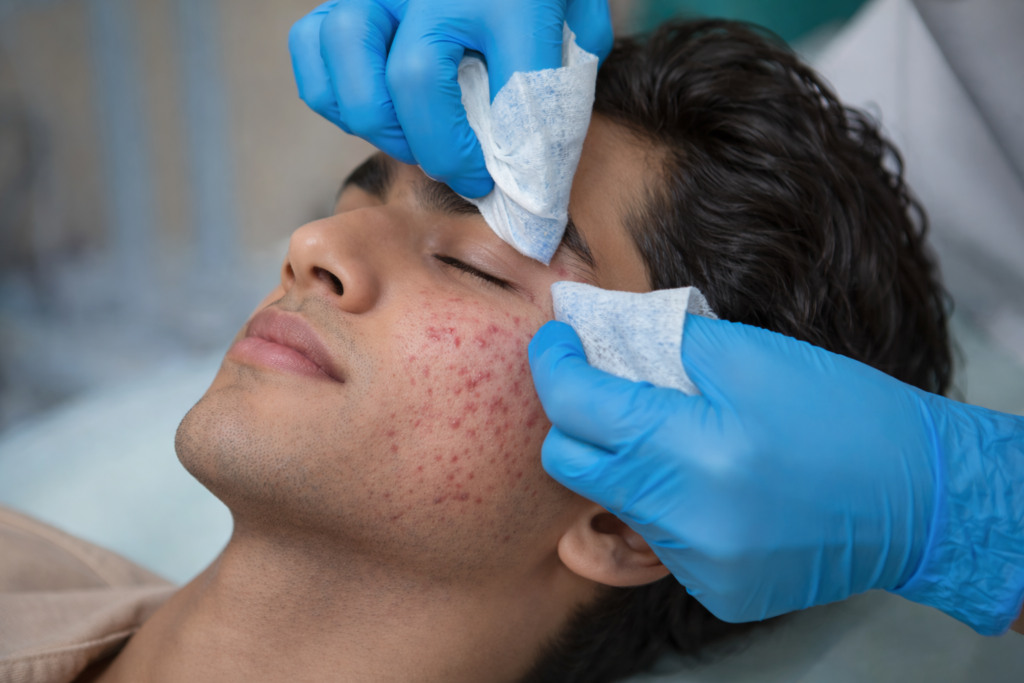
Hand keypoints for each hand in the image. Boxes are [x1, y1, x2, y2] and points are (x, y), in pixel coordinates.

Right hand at [289, 0, 613, 197]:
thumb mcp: (575, 25)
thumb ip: (559, 81)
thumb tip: (528, 159)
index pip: (507, 90)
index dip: (507, 155)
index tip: (497, 183)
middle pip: (411, 80)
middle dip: (436, 150)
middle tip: (462, 172)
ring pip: (347, 53)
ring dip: (378, 121)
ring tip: (414, 143)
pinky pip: (311, 44)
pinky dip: (332, 92)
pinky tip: (375, 110)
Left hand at [530, 315, 1023, 630]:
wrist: (918, 498)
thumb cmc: (839, 412)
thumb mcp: (750, 355)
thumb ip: (661, 343)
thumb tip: (601, 333)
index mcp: (694, 449)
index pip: (578, 405)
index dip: (554, 364)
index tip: (558, 340)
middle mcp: (685, 519)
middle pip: (572, 465)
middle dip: (573, 419)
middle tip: (603, 387)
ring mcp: (697, 564)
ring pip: (615, 502)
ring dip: (626, 461)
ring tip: (673, 433)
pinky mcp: (715, 590)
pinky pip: (657, 539)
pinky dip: (665, 503)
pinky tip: (708, 483)